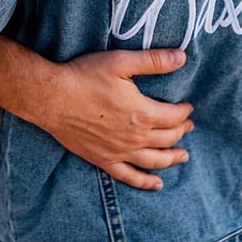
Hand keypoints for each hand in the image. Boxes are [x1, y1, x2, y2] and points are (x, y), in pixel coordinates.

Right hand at [37, 48, 192, 189]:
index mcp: (142, 113)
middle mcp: (135, 137)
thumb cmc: (85, 76)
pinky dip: (146, 182)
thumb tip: (182, 57)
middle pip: (167, 138)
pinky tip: (156, 184)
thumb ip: (153, 61)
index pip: (173, 117)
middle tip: (188, 125)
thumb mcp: (121, 61)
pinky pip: (130, 177)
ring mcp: (120, 152)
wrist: (53, 99)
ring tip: (183, 156)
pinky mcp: (104, 160)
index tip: (188, 107)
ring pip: (155, 160)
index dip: (184, 112)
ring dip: (172, 158)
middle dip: (181, 131)